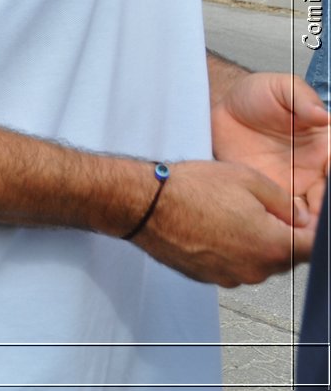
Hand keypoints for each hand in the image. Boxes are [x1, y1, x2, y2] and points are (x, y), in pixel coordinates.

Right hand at [133, 158, 313, 285]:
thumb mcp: (248, 179)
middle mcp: (254, 269)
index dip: (310, 229)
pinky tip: (212, 226)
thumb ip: (284, 201)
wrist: (144, 205)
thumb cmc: (189, 190)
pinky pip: (232, 265)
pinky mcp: (208, 277)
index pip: (312, 246)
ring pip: (257, 262)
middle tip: (260, 209)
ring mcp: (230, 277)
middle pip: (285, 257)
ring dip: (253, 243)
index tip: (304, 219)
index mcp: (272, 245)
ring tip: (229, 215)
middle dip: (281, 235)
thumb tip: (300, 216)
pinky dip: (229, 250)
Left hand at [212, 70, 329, 224]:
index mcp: (327, 143)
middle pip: (329, 194)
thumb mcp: (280, 87)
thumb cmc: (254, 95)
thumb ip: (302, 99)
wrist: (219, 108)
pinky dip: (292, 226)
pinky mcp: (274, 193)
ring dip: (314, 224)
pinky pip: (288, 215)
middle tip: (317, 217)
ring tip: (306, 229)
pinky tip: (288, 231)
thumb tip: (324, 116)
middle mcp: (317, 167)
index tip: (326, 179)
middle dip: (326, 210)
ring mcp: (297, 182)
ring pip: (315, 211)